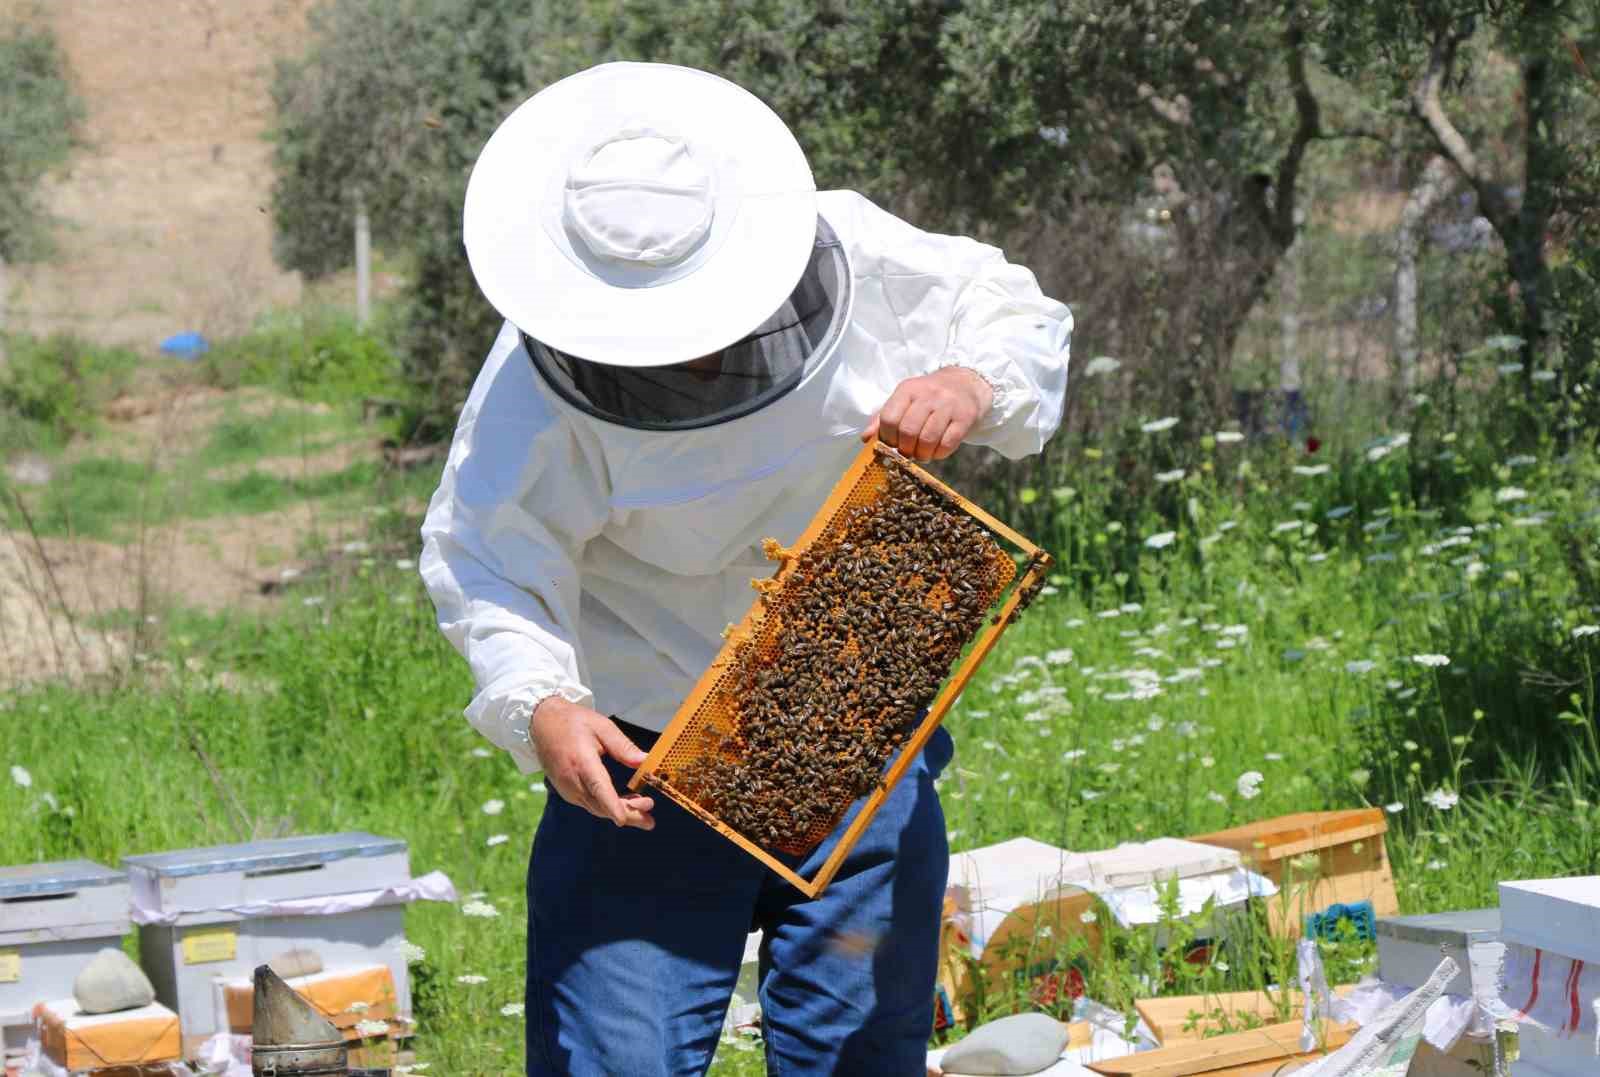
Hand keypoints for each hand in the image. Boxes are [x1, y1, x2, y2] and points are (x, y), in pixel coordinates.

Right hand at [531, 697, 655, 829]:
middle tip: (650, 820)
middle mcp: (572, 780)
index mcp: (581, 762)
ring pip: (596, 809)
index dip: (612, 805)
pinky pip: (590, 804)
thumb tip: (645, 761)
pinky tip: (625, 802)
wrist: (543, 723)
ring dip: (620, 812)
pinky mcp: (567, 792)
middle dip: (628, 814)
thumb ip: (623, 746)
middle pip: (601, 806)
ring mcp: (567, 789)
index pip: (598, 788)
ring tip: (644, 810)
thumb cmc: (574, 722)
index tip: (623, 819)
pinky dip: (608, 807)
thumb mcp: (602, 727)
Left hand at [862, 367, 992, 461]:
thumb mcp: (904, 400)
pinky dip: (939, 454)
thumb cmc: (928, 397)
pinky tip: (936, 451)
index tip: (892, 444)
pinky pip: (947, 444)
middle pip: (908, 431)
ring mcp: (948, 405)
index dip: (887, 438)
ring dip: (922, 454)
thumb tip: (866, 439)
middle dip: (905, 449)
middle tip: (908, 453)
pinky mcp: (965, 417)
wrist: (965, 384)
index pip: (889, 418)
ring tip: (922, 454)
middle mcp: (928, 395)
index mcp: (908, 389)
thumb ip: (883, 418)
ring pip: (928, 439)